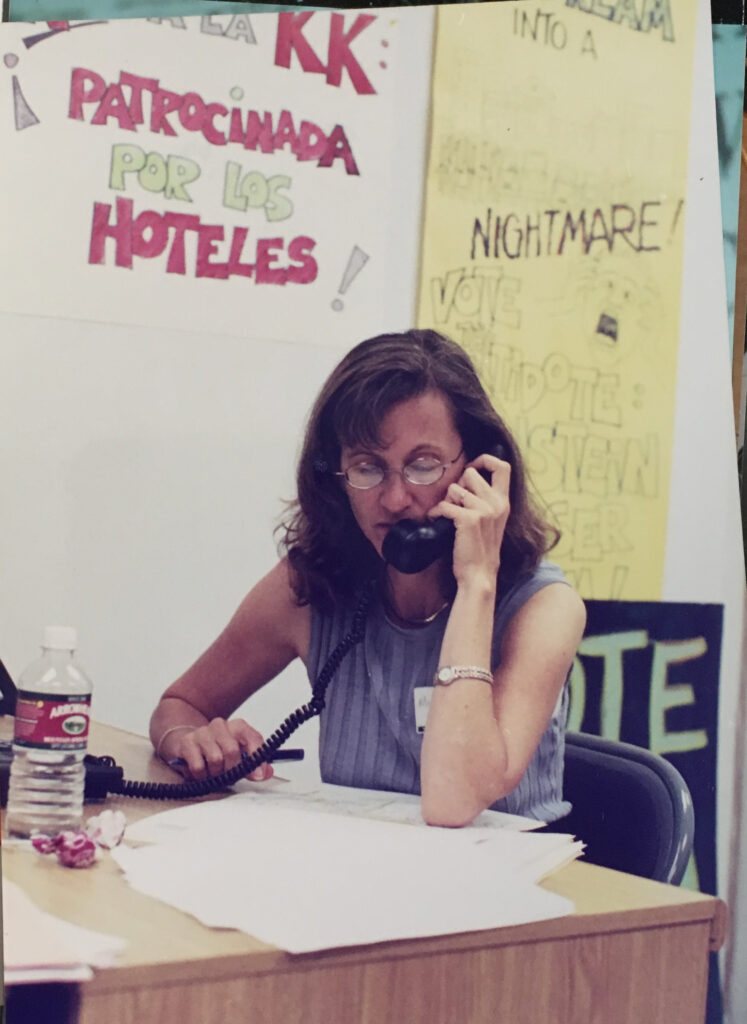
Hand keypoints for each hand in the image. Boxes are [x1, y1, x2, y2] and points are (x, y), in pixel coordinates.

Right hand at [170, 717, 273, 781]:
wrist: (191, 743)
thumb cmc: (219, 750)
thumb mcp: (240, 754)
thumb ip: (255, 764)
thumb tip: (266, 773)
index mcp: (238, 726)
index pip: (253, 738)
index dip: (256, 758)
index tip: (257, 776)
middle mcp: (220, 725)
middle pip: (232, 751)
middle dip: (232, 770)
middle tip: (229, 776)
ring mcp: (202, 732)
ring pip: (215, 759)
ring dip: (216, 773)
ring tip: (214, 772)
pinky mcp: (187, 742)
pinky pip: (198, 766)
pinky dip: (201, 775)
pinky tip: (202, 771)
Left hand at [429, 451, 509, 585]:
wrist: (480, 575)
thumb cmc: (481, 550)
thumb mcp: (492, 522)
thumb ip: (486, 502)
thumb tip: (466, 481)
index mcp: (503, 502)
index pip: (503, 466)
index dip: (485, 460)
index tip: (473, 468)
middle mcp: (496, 504)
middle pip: (470, 473)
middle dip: (458, 486)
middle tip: (455, 504)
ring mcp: (484, 510)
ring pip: (454, 489)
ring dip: (446, 501)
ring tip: (447, 517)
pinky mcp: (469, 519)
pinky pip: (444, 506)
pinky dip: (435, 514)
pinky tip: (437, 522)